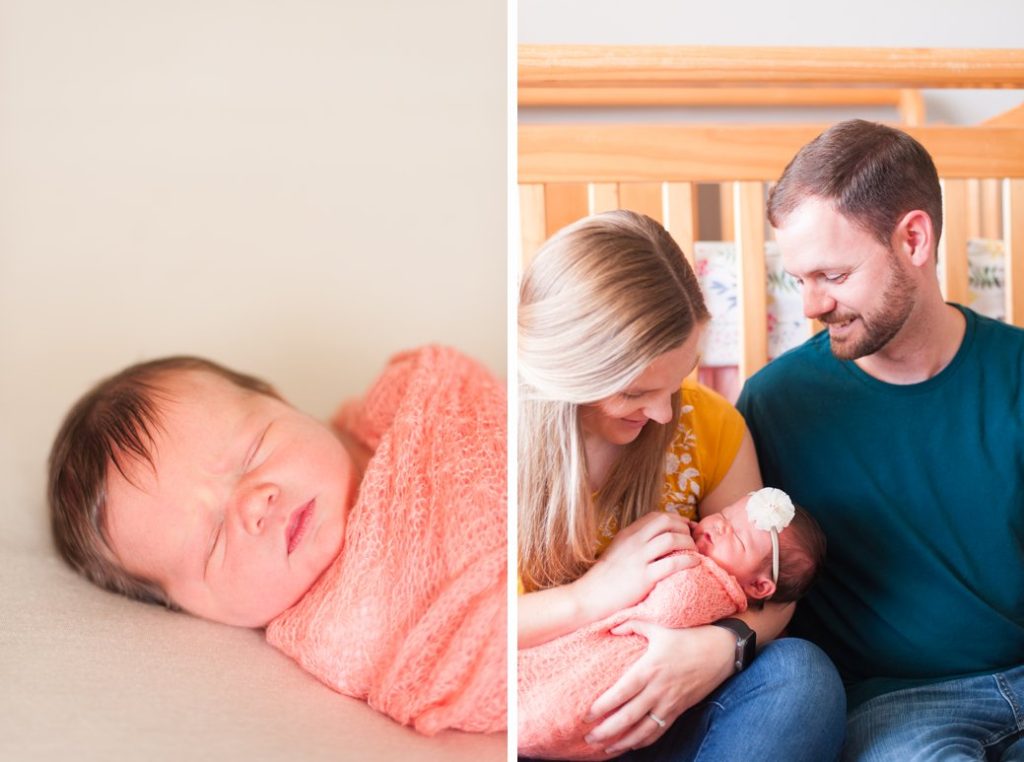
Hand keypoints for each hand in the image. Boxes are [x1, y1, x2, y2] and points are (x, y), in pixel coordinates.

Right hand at [573, 512, 697, 623]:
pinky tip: (695, 563)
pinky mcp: (644, 577)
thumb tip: (656, 538)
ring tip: (695, 552)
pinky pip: (672, 563)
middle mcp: (634, 542)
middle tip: (693, 540)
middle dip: (685, 528)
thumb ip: (634, 542)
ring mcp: (639, 558)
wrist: (590, 596)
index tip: (687, 528)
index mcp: (628, 534)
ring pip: (671, 540)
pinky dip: (688, 561)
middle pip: (666, 522)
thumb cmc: (606, 577)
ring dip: (688, 543)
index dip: (676, 519)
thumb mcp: (617, 550)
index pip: (656, 516)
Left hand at [583, 621, 734, 754]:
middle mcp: (658, 690)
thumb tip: (613, 628)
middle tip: (589, 738)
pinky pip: (659, 731)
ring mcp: (670, 703)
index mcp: (649, 669)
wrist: (720, 651)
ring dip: (623, 742)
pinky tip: (630, 745)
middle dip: (607, 730)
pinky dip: (644, 742)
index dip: (603, 706)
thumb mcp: (659, 627)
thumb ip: (633, 624)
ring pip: (643, 730)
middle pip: (629, 717)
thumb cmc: (688, 636)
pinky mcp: (679, 710)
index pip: (622, 693)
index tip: (587, 714)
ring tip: (605, 749)